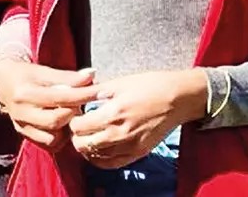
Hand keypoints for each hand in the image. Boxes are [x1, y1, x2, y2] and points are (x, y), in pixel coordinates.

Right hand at [0, 59, 99, 151]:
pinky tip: (62, 126)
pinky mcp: (25, 135)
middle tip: (82, 105)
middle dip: (74, 114)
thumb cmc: (27, 75)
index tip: (99, 92)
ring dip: (67, 129)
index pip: (60, 97)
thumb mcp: (45, 71)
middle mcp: (21, 112)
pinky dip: (60, 138)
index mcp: (26, 93)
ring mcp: (22, 126)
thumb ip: (68, 77)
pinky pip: (48, 145)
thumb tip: (92, 76)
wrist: (3, 83)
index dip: (83, 95)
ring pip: (53, 138)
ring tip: (70, 116)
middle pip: (56, 121)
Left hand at [69, 69, 205, 168]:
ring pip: (95, 157)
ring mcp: (130, 147)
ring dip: (87, 146)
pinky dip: (101, 158)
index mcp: (112, 114)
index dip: (72, 119)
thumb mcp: (117, 83)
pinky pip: (112, 164)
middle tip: (80, 123)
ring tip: (90, 132)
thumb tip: (68, 90)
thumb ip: (91, 91)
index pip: (77, 127)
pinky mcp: (139, 153)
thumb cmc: (150, 85)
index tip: (75, 111)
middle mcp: (120, 134)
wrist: (179, 98)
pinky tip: (100, 146)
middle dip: (76, 134)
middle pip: (82, 145)